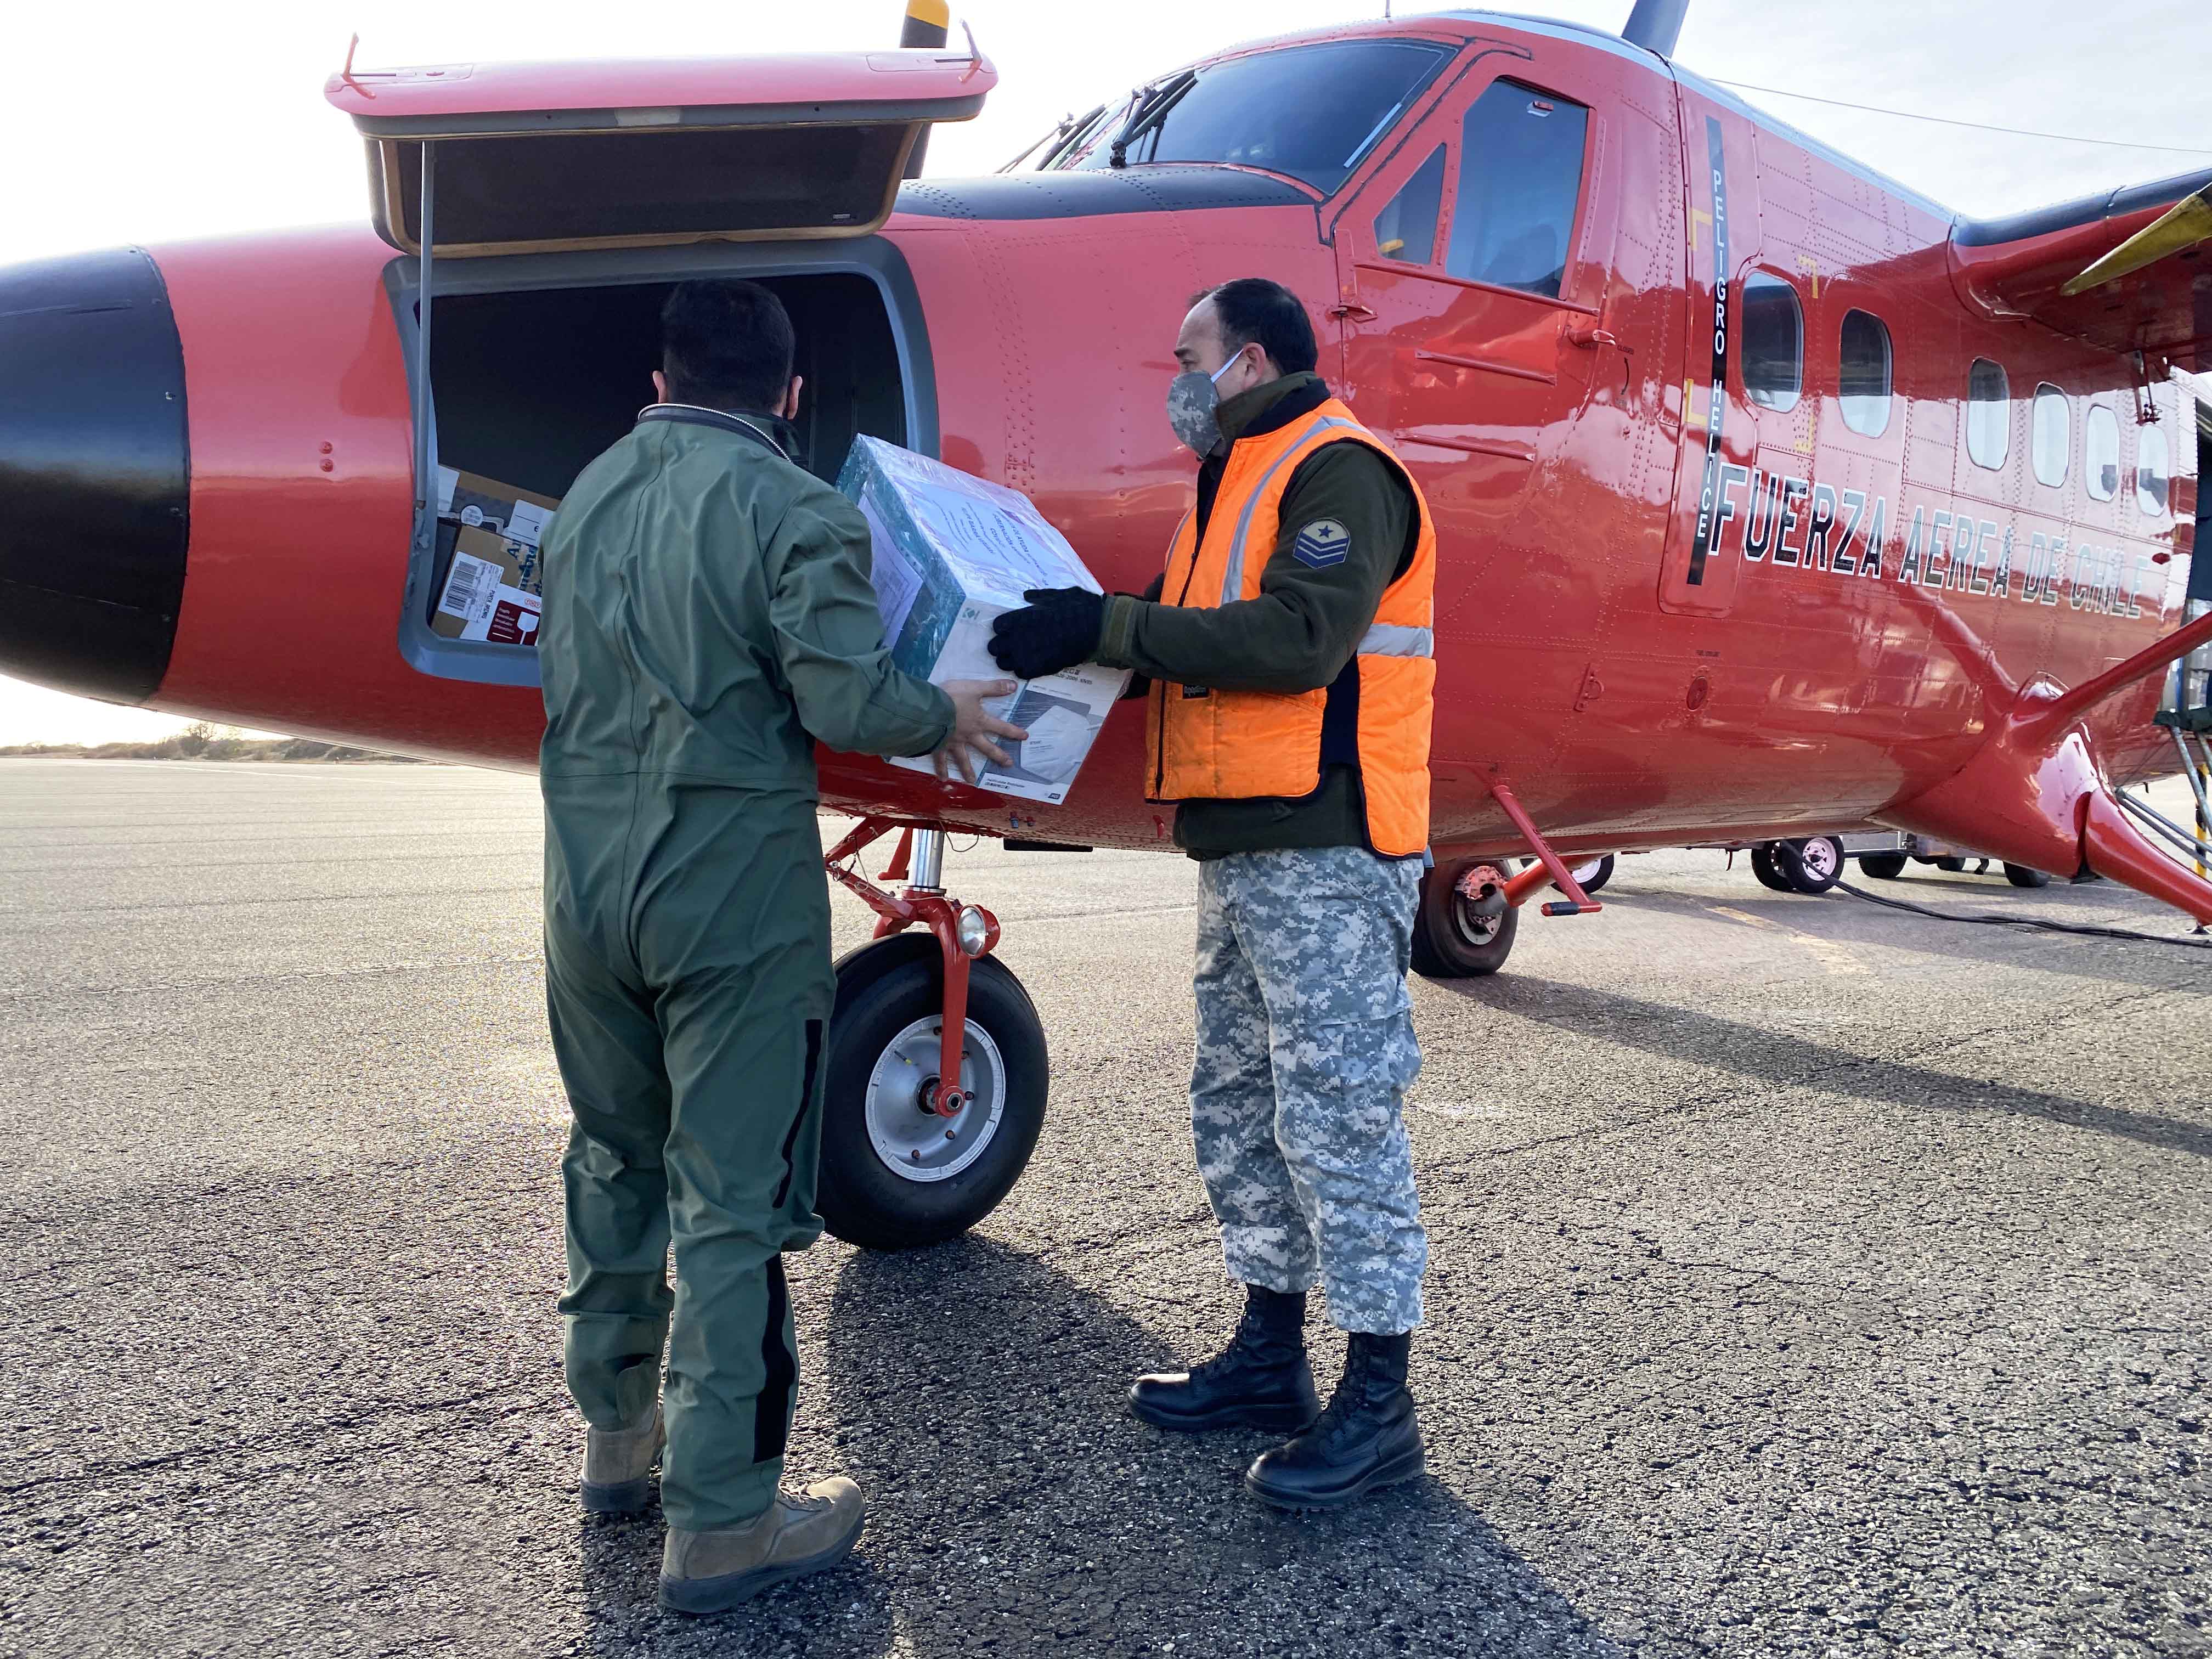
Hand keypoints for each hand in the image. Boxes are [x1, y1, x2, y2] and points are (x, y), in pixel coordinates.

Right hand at [932, 679, 1028, 785]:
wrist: (930, 709)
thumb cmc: (952, 697)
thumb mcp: (975, 688)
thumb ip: (994, 688)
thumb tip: (1014, 686)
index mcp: (979, 722)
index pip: (1001, 727)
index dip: (1013, 731)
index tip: (1024, 737)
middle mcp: (969, 736)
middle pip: (987, 748)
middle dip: (998, 756)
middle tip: (1008, 765)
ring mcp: (954, 743)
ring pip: (963, 759)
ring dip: (968, 771)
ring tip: (972, 781)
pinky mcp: (939, 746)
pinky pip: (940, 760)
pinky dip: (941, 770)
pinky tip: (943, 779)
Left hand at [988, 587, 1104, 680]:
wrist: (1097, 630)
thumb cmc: (1078, 608)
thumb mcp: (1058, 595)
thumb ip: (1039, 597)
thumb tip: (1027, 596)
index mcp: (1020, 618)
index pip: (997, 626)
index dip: (1004, 627)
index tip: (1012, 628)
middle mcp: (1018, 637)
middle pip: (994, 647)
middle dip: (1001, 645)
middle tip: (1013, 644)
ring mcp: (1027, 655)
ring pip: (1003, 663)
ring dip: (1009, 660)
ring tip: (1020, 656)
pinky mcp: (1039, 669)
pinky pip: (1020, 673)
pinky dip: (1023, 670)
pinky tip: (1031, 664)